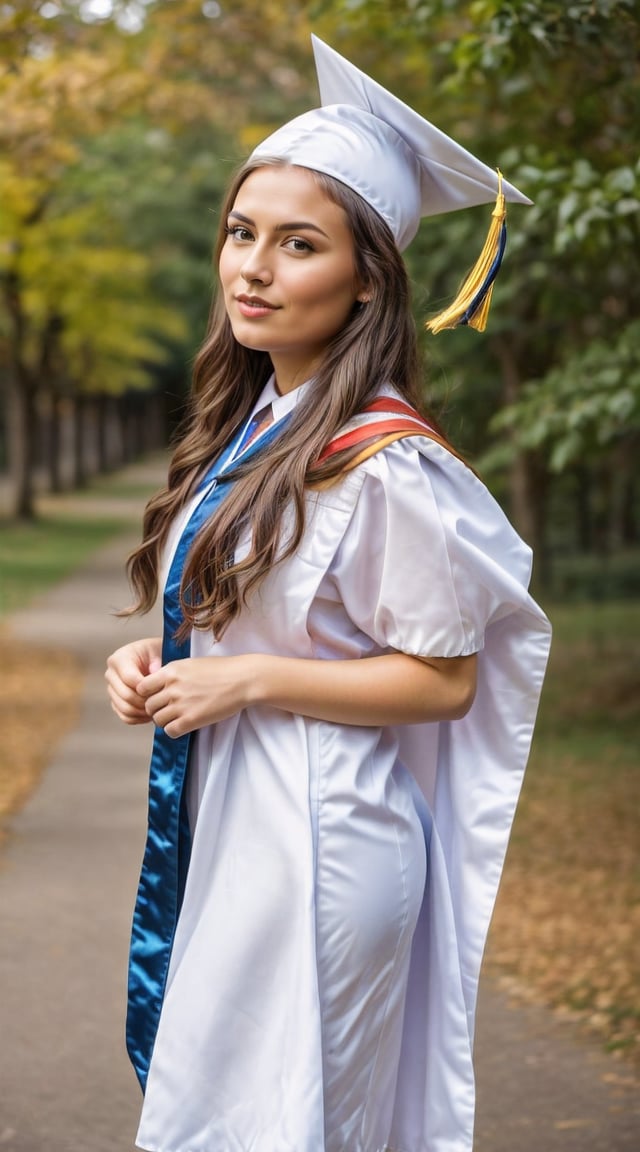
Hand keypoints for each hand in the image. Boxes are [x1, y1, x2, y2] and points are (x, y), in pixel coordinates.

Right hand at [105, 637, 162, 725]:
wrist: (154, 659)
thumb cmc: (157, 653)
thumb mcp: (159, 651)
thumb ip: (157, 659)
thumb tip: (153, 671)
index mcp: (119, 659)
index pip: (129, 678)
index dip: (146, 687)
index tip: (161, 690)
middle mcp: (111, 674)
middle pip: (126, 695)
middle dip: (145, 701)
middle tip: (161, 703)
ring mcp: (112, 689)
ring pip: (125, 708)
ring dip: (143, 712)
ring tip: (158, 709)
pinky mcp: (115, 702)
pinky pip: (125, 716)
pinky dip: (139, 718)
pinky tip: (151, 714)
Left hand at [136, 656, 252, 738]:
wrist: (242, 679)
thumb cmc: (221, 670)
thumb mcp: (191, 664)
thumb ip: (173, 674)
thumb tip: (158, 684)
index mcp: (170, 671)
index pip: (141, 687)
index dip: (147, 694)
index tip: (158, 696)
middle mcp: (172, 687)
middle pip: (148, 706)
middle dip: (156, 709)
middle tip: (168, 710)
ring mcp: (181, 704)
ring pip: (157, 720)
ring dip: (165, 721)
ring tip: (178, 717)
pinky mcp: (191, 719)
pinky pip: (170, 731)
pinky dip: (174, 730)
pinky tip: (184, 725)